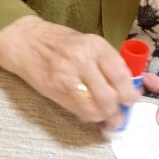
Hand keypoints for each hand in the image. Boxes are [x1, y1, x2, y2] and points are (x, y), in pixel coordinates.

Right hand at [0, 16, 139, 128]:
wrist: (26, 40)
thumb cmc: (62, 42)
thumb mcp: (89, 42)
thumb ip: (107, 62)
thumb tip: (127, 86)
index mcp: (95, 45)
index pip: (119, 74)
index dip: (129, 92)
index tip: (132, 99)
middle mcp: (81, 60)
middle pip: (108, 95)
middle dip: (118, 110)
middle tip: (121, 114)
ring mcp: (66, 77)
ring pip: (94, 107)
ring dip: (104, 117)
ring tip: (108, 118)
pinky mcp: (54, 90)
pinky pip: (78, 110)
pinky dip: (89, 116)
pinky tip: (92, 114)